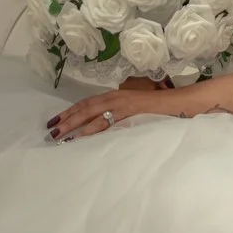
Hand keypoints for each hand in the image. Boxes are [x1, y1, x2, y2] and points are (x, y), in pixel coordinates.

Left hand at [46, 76, 204, 141]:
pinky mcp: (130, 110)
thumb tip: (106, 127)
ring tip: (59, 134)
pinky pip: (107, 120)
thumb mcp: (137, 112)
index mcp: (117, 96)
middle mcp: (117, 96)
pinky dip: (92, 128)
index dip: (71, 112)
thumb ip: (122, 117)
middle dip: (66, 119)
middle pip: (85, 107)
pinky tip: (81, 136)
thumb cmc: (162, 109)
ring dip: (73, 124)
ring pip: (92, 112)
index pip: (88, 103)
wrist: (182, 102)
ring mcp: (123, 102)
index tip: (56, 122)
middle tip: (50, 130)